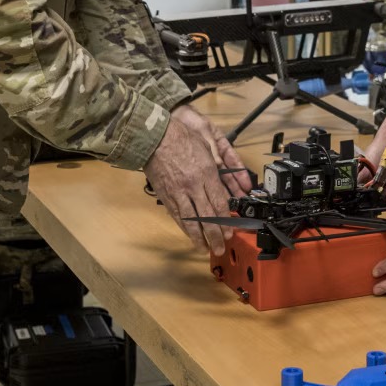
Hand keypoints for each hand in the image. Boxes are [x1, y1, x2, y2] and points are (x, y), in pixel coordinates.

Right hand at [143, 113, 237, 255]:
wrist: (154, 136)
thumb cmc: (181, 137)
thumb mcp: (205, 149)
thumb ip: (214, 170)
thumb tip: (222, 187)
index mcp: (206, 173)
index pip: (219, 203)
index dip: (225, 221)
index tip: (230, 231)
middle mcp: (193, 186)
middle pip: (207, 217)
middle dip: (215, 235)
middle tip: (220, 247)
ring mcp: (178, 192)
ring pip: (191, 221)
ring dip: (199, 237)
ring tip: (206, 248)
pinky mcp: (165, 195)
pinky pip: (177, 215)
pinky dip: (184, 228)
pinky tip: (190, 236)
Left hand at [171, 104, 252, 196]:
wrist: (172, 116)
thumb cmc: (191, 120)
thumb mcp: (204, 131)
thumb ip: (211, 147)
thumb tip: (219, 164)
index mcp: (221, 145)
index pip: (234, 162)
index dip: (241, 175)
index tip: (247, 186)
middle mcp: (214, 156)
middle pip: (227, 174)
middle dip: (234, 188)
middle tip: (240, 201)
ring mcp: (204, 161)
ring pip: (216, 178)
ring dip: (223, 191)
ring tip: (229, 204)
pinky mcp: (194, 165)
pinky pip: (202, 178)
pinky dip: (207, 188)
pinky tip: (211, 198)